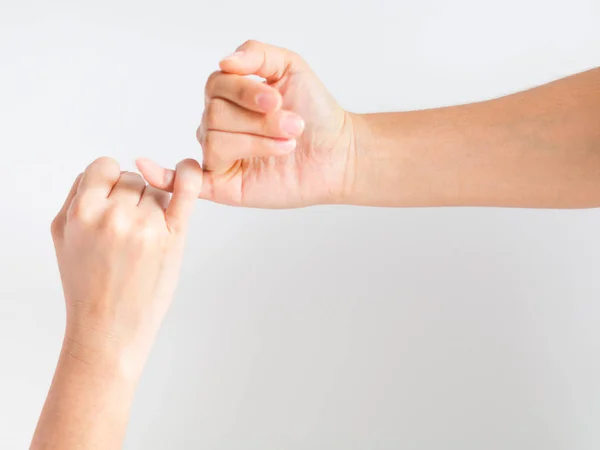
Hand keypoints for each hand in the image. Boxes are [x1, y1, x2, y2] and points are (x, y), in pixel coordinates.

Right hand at [50, 157, 201, 374]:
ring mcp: (146, 226)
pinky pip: (185, 191)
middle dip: (131, 198)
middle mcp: (115, 215)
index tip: (112, 200)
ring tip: (142, 239)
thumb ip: (77, 199)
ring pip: (156, 190)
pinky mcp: (173, 237)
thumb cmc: (87, 285)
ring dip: (153, 206)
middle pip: (133, 179)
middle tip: (126, 232)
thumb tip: (100, 173)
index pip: (103, 167)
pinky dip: (188, 176)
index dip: (109, 182)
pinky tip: (189, 167)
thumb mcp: (64, 237)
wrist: (109, 328)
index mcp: (82, 212)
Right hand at [136, 40, 355, 207]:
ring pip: (214, 143)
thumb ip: (255, 54)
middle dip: (260, 121)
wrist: (337, 152)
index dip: (246, 93)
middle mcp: (218, 124)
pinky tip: (149, 168)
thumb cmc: (315, 112)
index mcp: (229, 96)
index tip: (279, 100)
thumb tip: (223, 62)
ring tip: (287, 146)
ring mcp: (219, 156)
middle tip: (293, 127)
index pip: (217, 86)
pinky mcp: (222, 185)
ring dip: (256, 143)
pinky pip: (184, 182)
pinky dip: (163, 176)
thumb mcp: (289, 67)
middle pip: (215, 115)